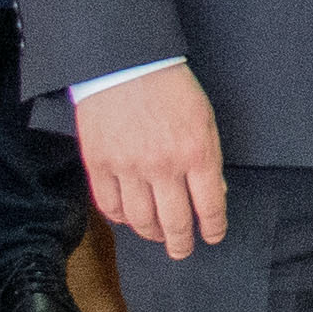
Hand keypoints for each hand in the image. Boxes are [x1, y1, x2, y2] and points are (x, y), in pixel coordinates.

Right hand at [78, 61, 234, 259]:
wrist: (124, 61)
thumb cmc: (169, 85)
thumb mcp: (204, 118)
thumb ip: (209, 159)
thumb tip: (213, 195)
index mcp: (196, 153)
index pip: (209, 208)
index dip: (212, 229)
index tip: (212, 236)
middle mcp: (163, 166)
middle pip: (174, 223)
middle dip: (181, 244)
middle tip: (182, 250)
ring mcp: (128, 167)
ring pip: (141, 221)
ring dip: (151, 235)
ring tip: (156, 236)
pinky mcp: (99, 164)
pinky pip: (109, 206)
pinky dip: (120, 219)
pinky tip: (128, 218)